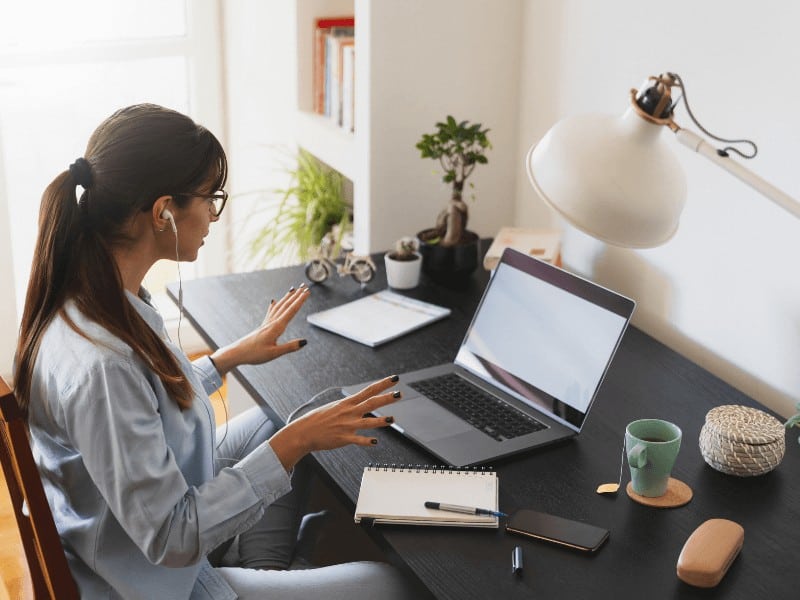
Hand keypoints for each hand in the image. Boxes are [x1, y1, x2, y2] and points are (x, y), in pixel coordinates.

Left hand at [210, 284, 310, 374]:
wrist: (237, 353)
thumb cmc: (254, 354)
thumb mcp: (274, 353)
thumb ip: (290, 347)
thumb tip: (304, 342)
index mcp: (276, 327)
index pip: (291, 311)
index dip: (300, 301)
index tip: (307, 292)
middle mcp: (272, 322)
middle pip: (286, 306)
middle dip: (296, 296)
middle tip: (305, 287)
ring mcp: (266, 323)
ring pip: (279, 307)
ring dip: (287, 298)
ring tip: (293, 290)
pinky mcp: (263, 326)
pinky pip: (270, 312)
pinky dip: (274, 305)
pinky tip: (274, 301)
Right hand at [269, 375, 400, 470]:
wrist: (303, 432)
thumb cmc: (317, 420)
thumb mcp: (333, 407)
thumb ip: (348, 406)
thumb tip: (357, 403)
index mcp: (347, 403)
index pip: (368, 390)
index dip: (382, 384)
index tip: (394, 379)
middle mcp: (349, 413)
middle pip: (371, 403)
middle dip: (386, 398)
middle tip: (400, 394)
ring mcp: (347, 425)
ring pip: (368, 422)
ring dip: (381, 421)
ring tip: (392, 419)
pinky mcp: (344, 438)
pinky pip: (358, 440)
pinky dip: (367, 441)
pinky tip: (375, 442)